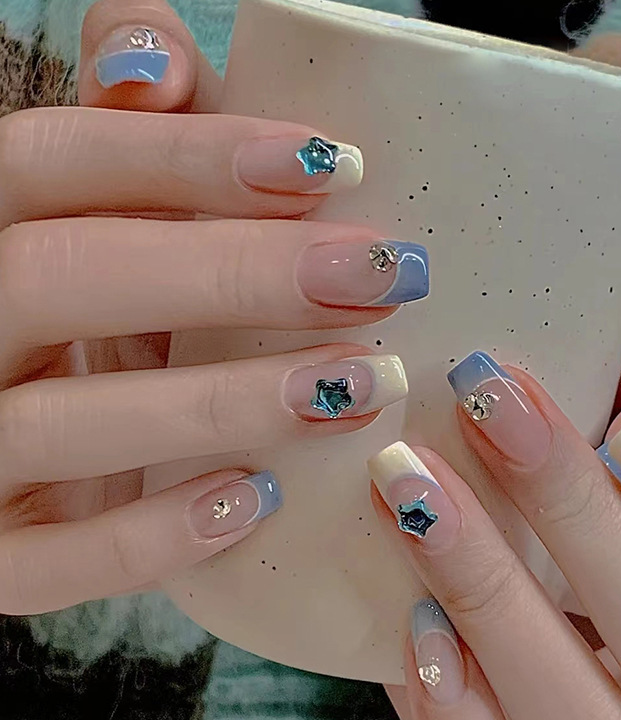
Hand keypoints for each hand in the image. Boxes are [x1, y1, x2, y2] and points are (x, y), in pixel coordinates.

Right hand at [0, 0, 424, 613]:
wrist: (31, 458)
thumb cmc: (93, 323)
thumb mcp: (106, 231)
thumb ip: (132, 142)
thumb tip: (155, 55)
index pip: (52, 162)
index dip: (188, 152)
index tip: (335, 164)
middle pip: (63, 276)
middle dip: (236, 272)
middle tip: (385, 273)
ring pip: (62, 421)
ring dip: (223, 402)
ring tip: (363, 382)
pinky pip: (50, 564)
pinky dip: (157, 536)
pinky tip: (259, 500)